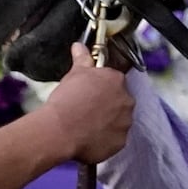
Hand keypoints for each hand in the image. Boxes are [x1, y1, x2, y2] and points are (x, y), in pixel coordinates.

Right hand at [42, 43, 132, 162]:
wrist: (60, 129)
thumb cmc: (66, 99)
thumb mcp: (74, 74)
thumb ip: (82, 59)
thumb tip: (79, 46)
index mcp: (117, 81)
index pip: (114, 81)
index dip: (101, 88)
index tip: (90, 94)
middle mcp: (127, 101)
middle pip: (119, 102)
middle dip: (107, 105)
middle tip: (87, 110)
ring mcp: (126, 123)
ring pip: (119, 121)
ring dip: (107, 123)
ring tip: (86, 126)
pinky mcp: (120, 142)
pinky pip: (114, 140)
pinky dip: (105, 140)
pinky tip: (89, 138)